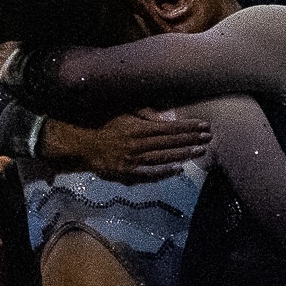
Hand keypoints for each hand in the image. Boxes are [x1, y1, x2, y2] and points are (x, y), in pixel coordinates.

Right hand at [47, 108, 210, 181]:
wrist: (77, 144)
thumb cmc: (98, 122)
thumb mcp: (120, 110)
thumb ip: (143, 113)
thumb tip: (165, 119)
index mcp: (135, 127)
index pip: (169, 128)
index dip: (187, 128)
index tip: (203, 126)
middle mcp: (136, 145)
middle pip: (169, 144)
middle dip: (190, 140)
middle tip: (209, 138)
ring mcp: (131, 162)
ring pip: (163, 159)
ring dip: (182, 155)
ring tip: (199, 151)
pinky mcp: (125, 174)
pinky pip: (149, 175)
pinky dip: (164, 173)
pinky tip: (178, 169)